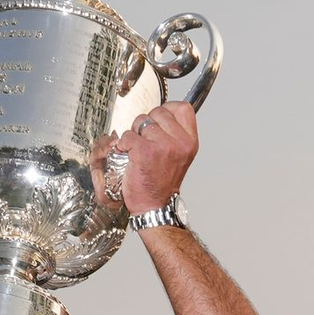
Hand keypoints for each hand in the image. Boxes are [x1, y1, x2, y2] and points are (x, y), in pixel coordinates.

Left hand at [112, 101, 197, 215]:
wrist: (154, 206)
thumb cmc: (162, 184)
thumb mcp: (179, 156)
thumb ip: (175, 134)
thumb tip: (164, 113)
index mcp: (190, 142)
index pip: (182, 108)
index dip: (168, 109)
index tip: (159, 120)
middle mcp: (179, 142)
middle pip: (158, 112)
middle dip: (147, 123)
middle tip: (146, 141)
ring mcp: (162, 146)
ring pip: (141, 122)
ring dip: (135, 134)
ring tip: (138, 151)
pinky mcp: (144, 152)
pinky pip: (128, 135)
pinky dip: (124, 144)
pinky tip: (128, 156)